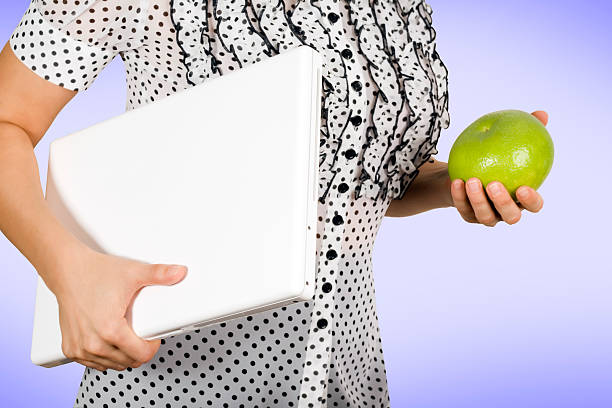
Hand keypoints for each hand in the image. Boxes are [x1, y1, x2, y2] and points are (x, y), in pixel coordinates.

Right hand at [47, 246, 187, 371]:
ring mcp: (80, 349)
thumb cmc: (95, 272)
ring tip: (124, 333)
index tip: (152, 335)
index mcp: (111, 330)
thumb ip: (159, 274)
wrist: (67, 270)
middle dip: (138, 349)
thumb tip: (180, 272)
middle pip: (128, 362)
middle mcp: (93, 344)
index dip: (152, 345)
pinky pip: (94, 363)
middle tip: (139, 331)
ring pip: (111, 365)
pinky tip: (108, 340)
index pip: (142, 355)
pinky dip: (104, 356)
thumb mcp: (133, 273)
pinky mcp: (70, 349)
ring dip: (122, 354)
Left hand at [449, 110, 546, 226]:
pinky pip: (464, 209)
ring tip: (472, 180)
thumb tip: (541, 114)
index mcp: (521, 198)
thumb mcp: (507, 141)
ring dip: (478, 200)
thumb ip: (526, 130)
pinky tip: (457, 182)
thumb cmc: (494, 154)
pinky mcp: (468, 216)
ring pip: (486, 217)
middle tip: (494, 184)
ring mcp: (487, 216)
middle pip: (511, 217)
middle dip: (503, 203)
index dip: (531, 201)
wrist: (464, 169)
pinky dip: (459, 197)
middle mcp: (506, 211)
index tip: (524, 187)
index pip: (534, 206)